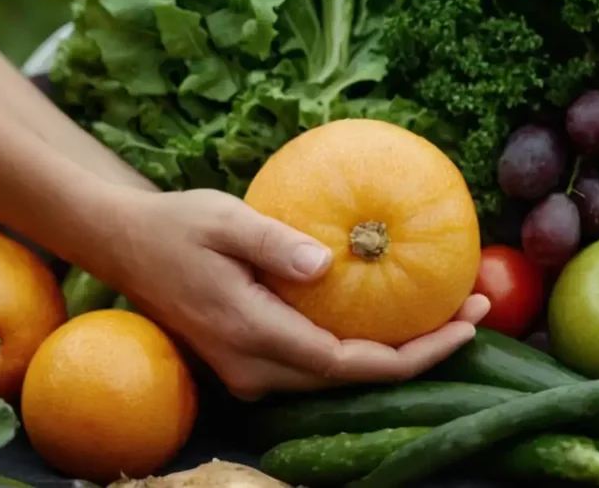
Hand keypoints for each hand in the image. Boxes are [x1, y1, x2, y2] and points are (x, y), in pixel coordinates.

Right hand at [102, 188, 489, 400]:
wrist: (123, 244)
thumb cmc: (175, 224)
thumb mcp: (224, 219)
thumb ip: (274, 245)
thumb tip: (328, 266)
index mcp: (252, 334)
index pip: (350, 364)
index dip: (416, 355)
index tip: (467, 325)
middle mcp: (253, 367)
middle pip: (353, 378)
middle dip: (420, 353)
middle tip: (475, 309)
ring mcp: (248, 369)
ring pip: (337, 376)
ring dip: (395, 351)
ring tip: (448, 311)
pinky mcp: (247, 358)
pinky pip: (317, 362)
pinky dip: (361, 345)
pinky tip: (389, 312)